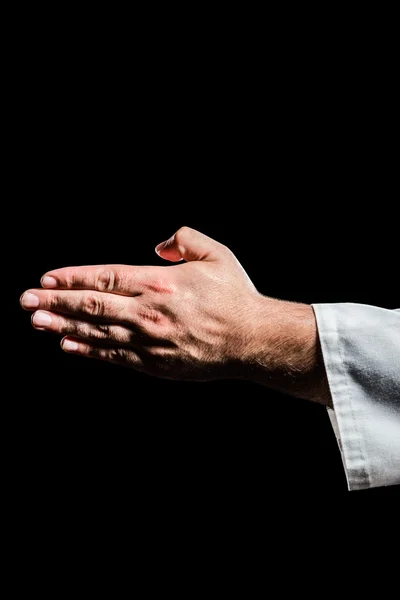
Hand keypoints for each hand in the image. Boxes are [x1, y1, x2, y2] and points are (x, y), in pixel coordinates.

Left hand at [20, 226, 330, 403]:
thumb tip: (158, 245)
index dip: (72, 278)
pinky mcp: (154, 364)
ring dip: (63, 326)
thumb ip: (184, 239)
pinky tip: (67, 345)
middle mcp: (148, 311)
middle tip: (26, 301)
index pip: (104, 277)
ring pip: (97, 332)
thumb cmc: (235, 296)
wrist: (253, 340)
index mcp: (160, 282)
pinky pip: (114, 355)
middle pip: (92, 306)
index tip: (46, 279)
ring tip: (37, 322)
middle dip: (55, 302)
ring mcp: (149, 340)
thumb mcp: (216, 254)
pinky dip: (88, 350)